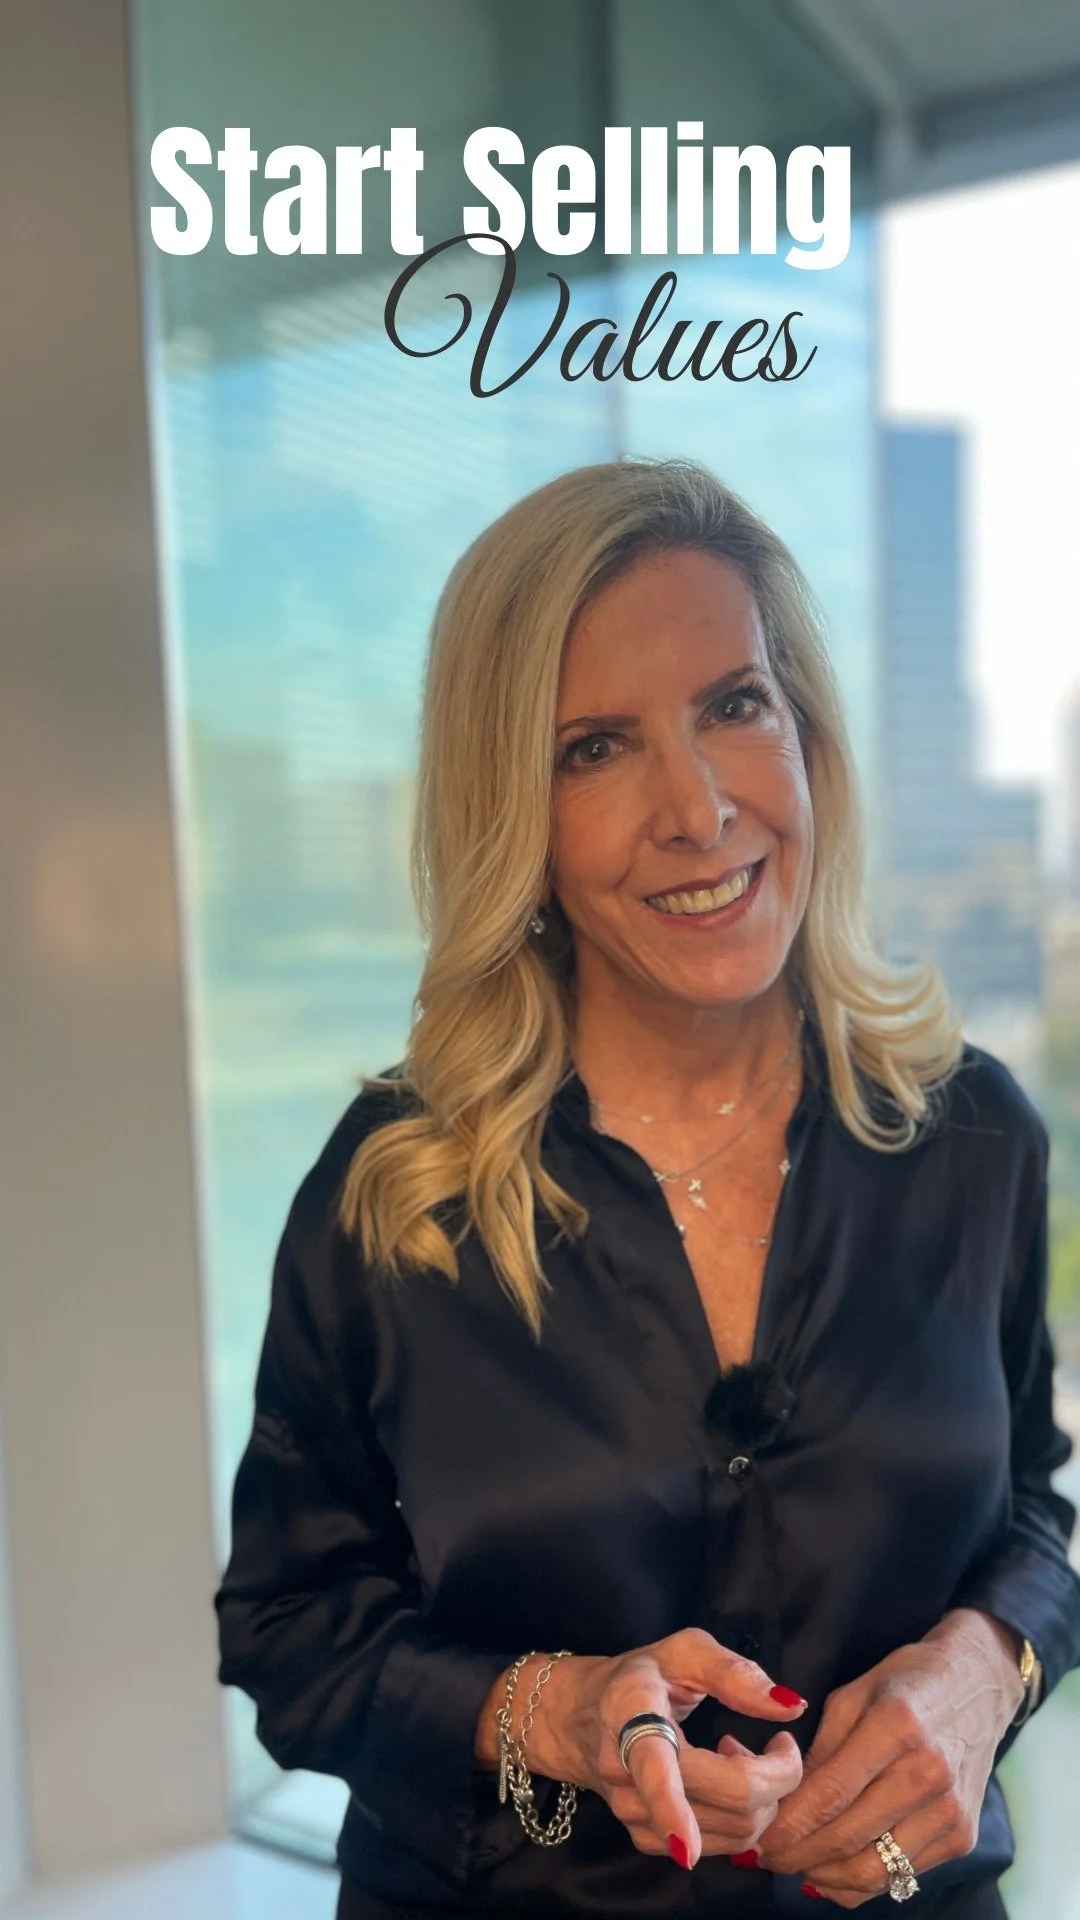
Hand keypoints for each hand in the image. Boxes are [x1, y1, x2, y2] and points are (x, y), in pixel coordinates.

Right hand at [475, 1627, 805, 1865]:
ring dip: (763, 1798)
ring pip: (734, 1830)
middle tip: (779, 1742)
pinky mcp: (649, 1841)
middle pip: (728, 1798)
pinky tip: (725, 1781)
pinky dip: (744, 1818)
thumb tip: (790, 1706)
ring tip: (741, 1753)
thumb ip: (735, 1673)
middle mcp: (627, 1775)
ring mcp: (634, 1815)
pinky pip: (723, 1847)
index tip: (687, 1847)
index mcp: (632, 1716)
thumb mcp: (684, 1652)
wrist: (584, 1717)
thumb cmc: (642, 1677)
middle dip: (777, 1776)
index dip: (671, 1808)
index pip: (655, 1768)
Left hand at [754, 1609, 1024, 1906]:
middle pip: (847, 1838)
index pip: (829, 1794)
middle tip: (764, 1857)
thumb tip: (780, 1801)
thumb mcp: (854, 1694)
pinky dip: (860, 1883)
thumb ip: (820, 1748)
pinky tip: (833, 1871)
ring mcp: (950, 1811)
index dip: (787, 1825)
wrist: (980, 1684)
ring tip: (794, 1865)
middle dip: (795, 1855)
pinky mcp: (964, 1838)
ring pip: (873, 1871)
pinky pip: (901, 1878)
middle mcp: (929, 1774)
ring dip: (824, 1876)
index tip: (755, 1839)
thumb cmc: (907, 1681)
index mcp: (895, 1727)